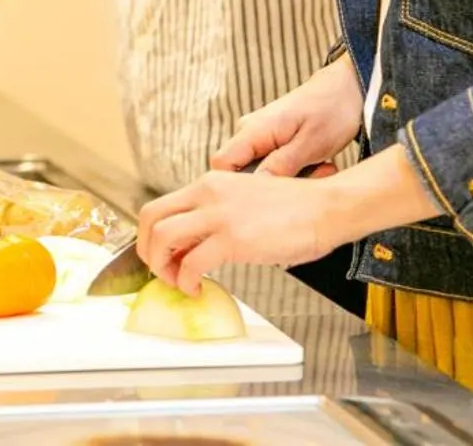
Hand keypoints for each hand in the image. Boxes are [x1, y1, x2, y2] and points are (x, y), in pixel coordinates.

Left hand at [138, 144, 441, 295]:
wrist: (326, 207)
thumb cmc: (297, 208)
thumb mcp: (247, 199)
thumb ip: (221, 213)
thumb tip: (201, 242)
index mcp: (210, 183)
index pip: (161, 205)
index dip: (152, 235)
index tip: (161, 256)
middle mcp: (208, 193)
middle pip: (150, 218)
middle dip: (146, 250)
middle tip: (159, 271)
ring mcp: (218, 214)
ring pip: (162, 238)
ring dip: (161, 266)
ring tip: (177, 282)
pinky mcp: (232, 238)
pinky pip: (191, 264)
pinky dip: (187, 281)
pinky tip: (198, 289)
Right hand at [210, 54, 362, 177]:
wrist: (347, 88)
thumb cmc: (332, 111)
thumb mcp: (311, 144)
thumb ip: (280, 166)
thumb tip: (253, 189)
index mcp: (254, 129)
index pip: (221, 164)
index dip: (235, 186)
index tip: (268, 196)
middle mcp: (250, 130)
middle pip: (241, 172)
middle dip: (273, 184)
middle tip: (311, 179)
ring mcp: (260, 134)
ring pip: (261, 170)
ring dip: (289, 178)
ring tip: (322, 169)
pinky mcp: (272, 139)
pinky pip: (272, 163)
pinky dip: (294, 169)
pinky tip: (318, 164)